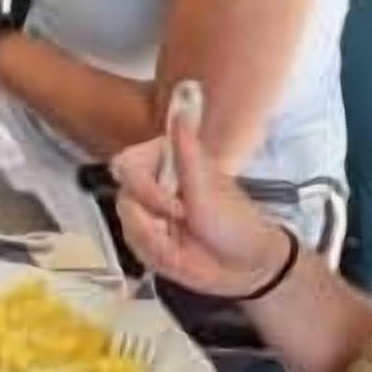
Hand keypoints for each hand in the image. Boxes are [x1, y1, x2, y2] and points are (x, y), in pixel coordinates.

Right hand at [106, 103, 285, 298]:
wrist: (247, 267)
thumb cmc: (234, 223)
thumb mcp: (208, 188)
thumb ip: (187, 148)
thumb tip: (184, 104)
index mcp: (165, 164)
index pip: (126, 165)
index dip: (142, 188)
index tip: (174, 206)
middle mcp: (152, 187)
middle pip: (124, 201)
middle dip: (152, 223)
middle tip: (184, 227)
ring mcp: (149, 216)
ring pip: (128, 228)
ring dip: (158, 243)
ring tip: (185, 247)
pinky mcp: (148, 243)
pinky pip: (135, 250)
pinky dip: (158, 257)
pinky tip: (180, 256)